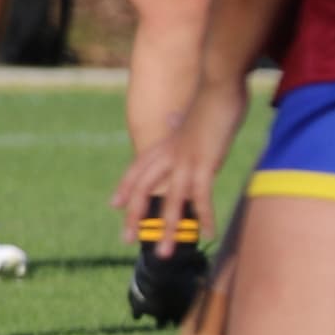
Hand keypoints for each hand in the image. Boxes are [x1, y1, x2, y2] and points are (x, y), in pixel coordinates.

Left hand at [113, 71, 246, 245]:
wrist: (219, 82)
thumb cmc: (210, 97)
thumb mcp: (191, 115)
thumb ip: (181, 123)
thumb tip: (175, 117)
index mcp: (164, 144)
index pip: (136, 170)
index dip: (125, 188)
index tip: (115, 205)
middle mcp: (167, 154)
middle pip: (143, 189)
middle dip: (135, 216)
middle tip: (127, 240)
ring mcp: (183, 159)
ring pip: (169, 201)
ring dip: (168, 229)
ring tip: (165, 253)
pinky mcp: (204, 163)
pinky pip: (201, 196)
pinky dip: (204, 216)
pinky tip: (208, 233)